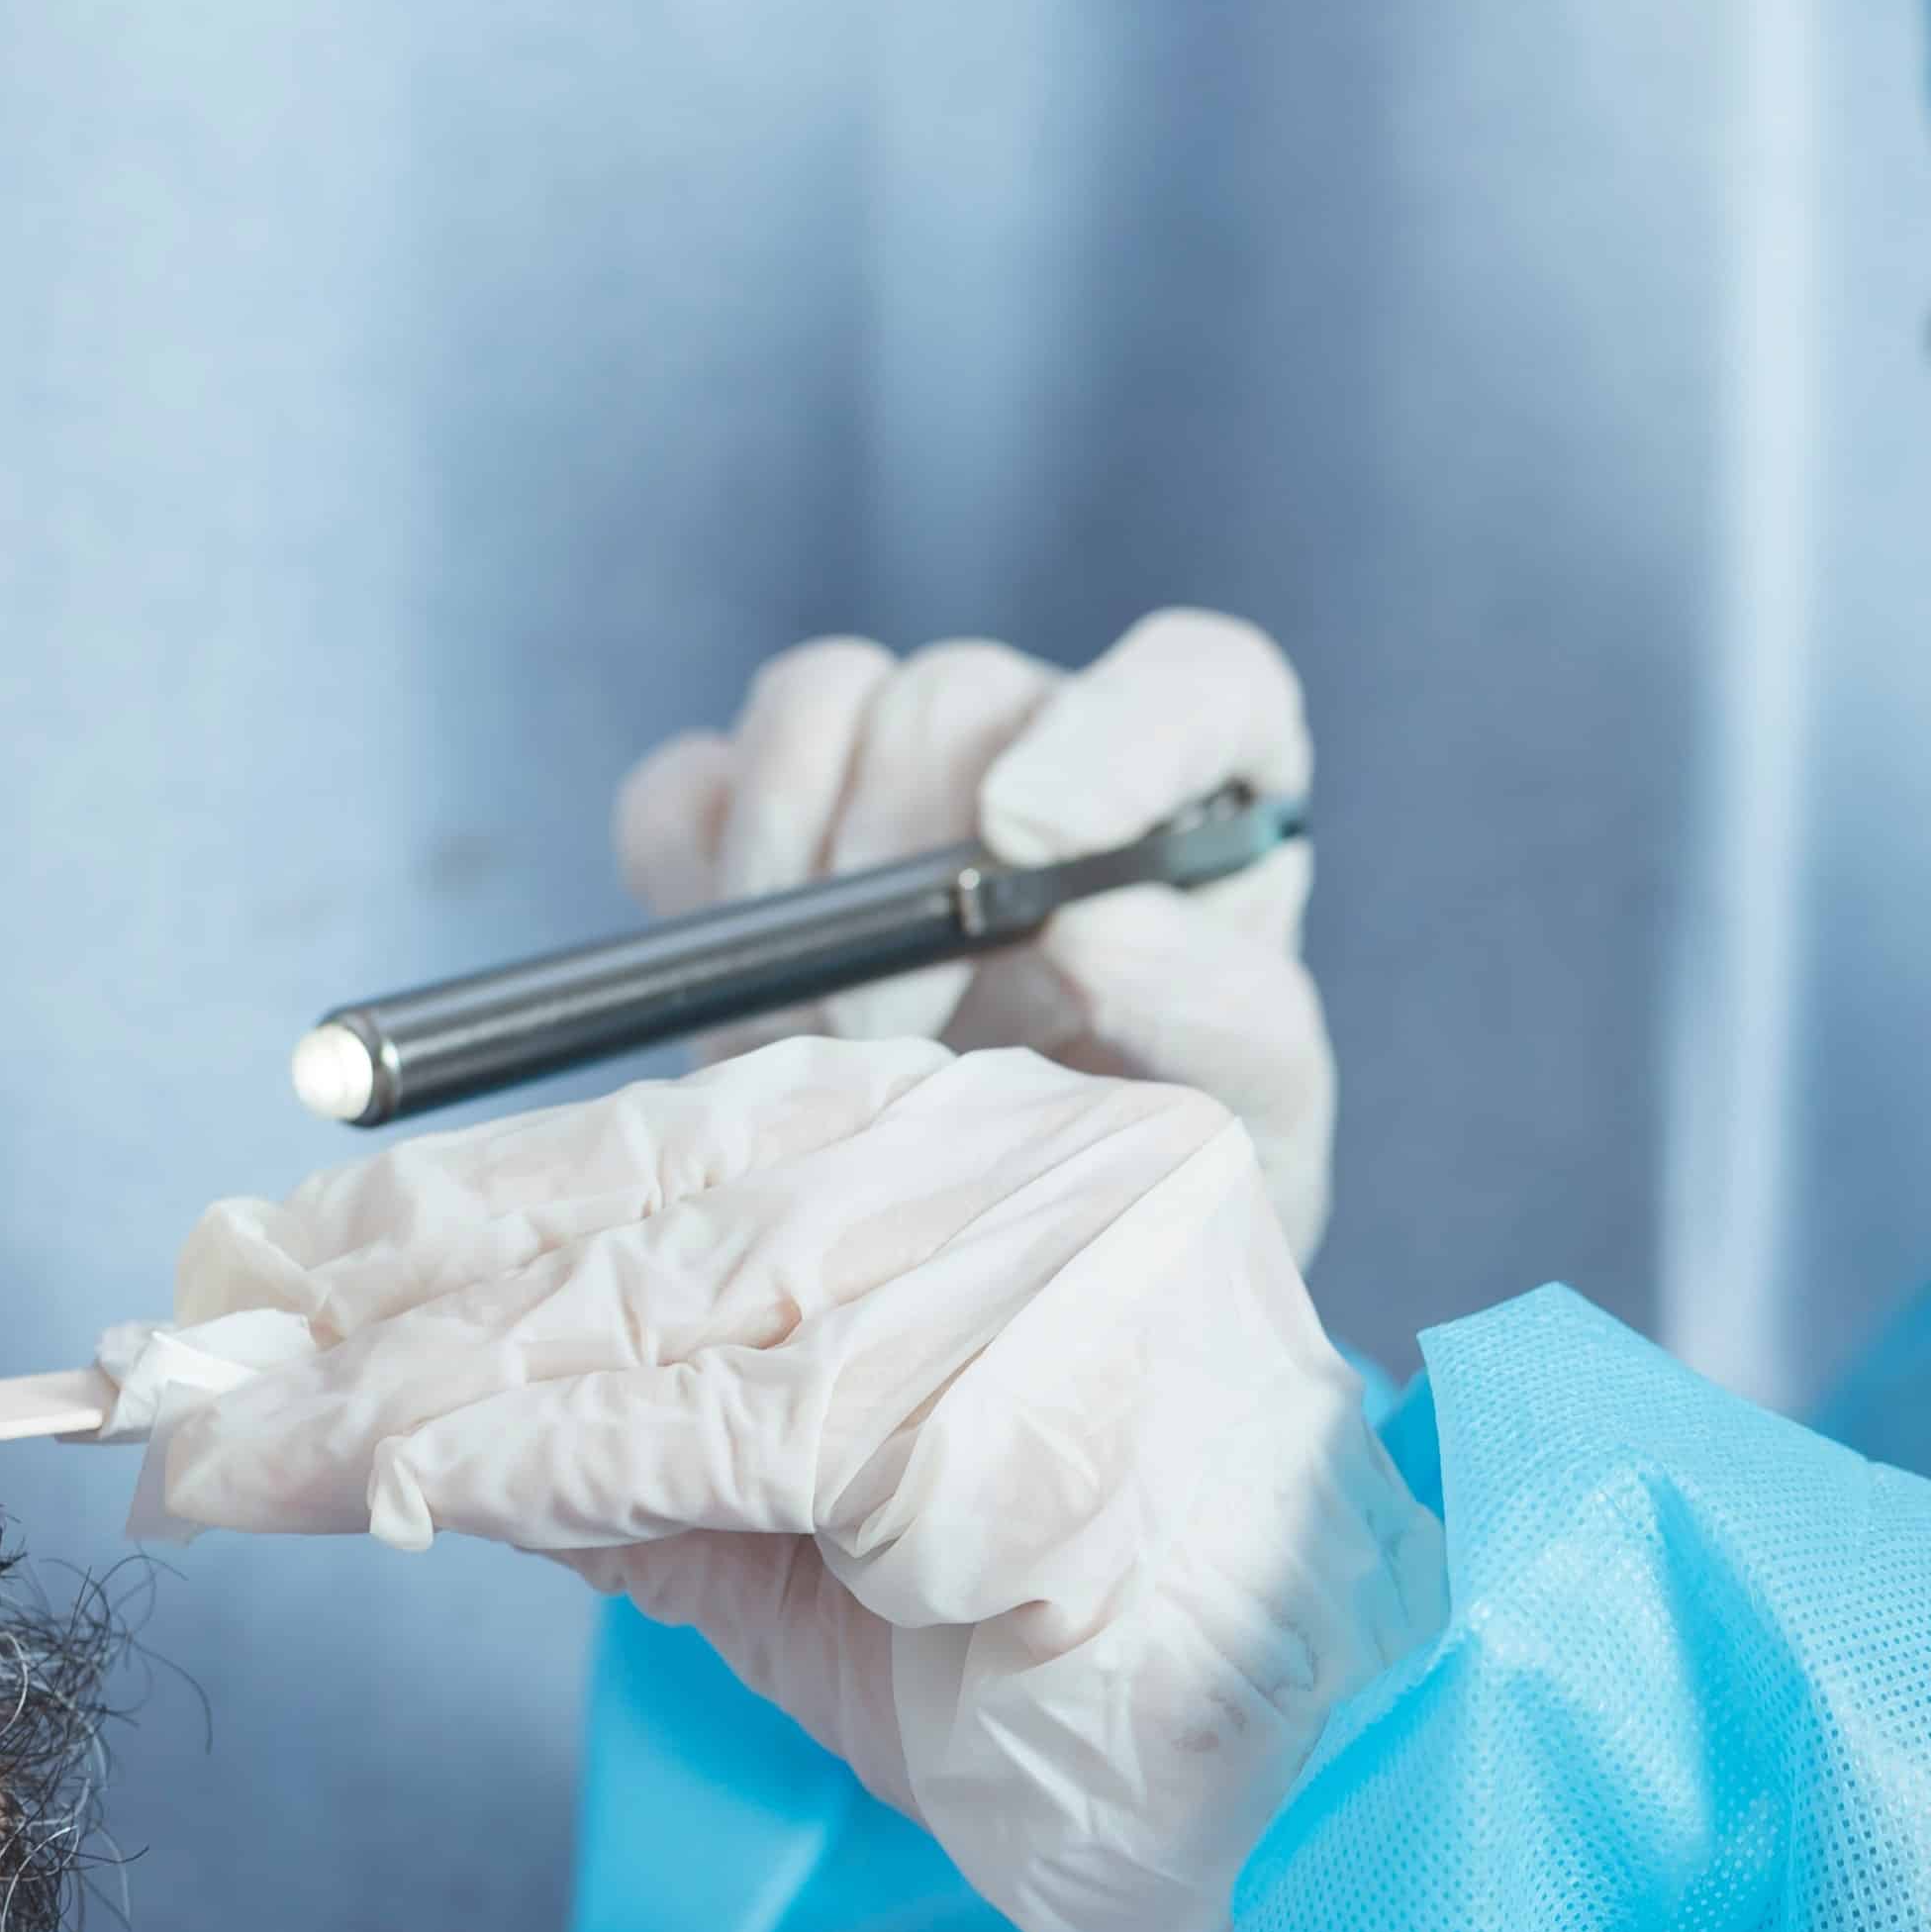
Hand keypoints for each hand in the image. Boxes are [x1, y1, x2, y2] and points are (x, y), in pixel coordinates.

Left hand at [154, 1039, 1440, 1931]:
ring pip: (634, 1306)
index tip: (245, 1270)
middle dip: (370, 1296)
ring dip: (392, 1394)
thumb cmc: (1084, 1688)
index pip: (664, 1143)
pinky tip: (367, 1495)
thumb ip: (638, 1449)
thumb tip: (381, 1419)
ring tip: (221, 1451)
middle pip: (629, 1204)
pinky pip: (689, 1427)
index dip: (431, 1208)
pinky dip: (505, 1462)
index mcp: (994, 1144)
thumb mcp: (818, 1540)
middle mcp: (1022, 1158)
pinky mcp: (1003, 1407)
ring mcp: (1030, 1264)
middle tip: (170, 1358)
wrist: (1325, 1821)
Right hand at [612, 610, 1334, 1262]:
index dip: (1113, 737)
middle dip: (901, 870)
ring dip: (791, 872)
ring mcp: (885, 767)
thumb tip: (1088, 929)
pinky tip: (749, 999)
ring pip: (814, 705)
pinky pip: (685, 788)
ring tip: (824, 1033)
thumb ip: (1212, 1012)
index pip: (1196, 684)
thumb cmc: (1160, 1156)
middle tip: (896, 1036)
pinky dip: (693, 880)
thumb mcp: (1245, 1114)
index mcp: (1206, 787)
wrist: (1013, 1247)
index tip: (1026, 837)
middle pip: (955, 697)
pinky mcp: (751, 823)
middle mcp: (1046, 743)